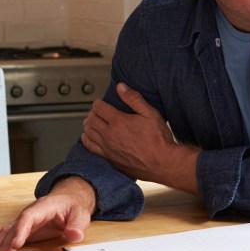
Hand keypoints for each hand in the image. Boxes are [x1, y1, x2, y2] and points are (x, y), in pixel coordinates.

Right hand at [0, 177, 94, 250]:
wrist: (68, 200)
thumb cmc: (73, 207)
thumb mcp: (80, 215)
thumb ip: (77, 226)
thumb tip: (75, 235)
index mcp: (42, 208)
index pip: (28, 218)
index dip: (20, 231)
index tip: (15, 245)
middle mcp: (29, 214)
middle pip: (13, 228)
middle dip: (4, 244)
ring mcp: (24, 221)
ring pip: (6, 232)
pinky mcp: (22, 229)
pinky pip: (5, 234)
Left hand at [82, 82, 199, 187]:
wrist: (162, 162)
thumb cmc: (159, 139)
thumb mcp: (151, 113)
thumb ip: (134, 99)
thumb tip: (121, 87)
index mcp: (119, 121)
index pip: (99, 108)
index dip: (98, 103)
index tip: (101, 103)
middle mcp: (110, 134)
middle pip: (91, 119)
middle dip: (92, 113)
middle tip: (97, 111)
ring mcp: (108, 147)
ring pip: (88, 132)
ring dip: (88, 125)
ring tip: (91, 121)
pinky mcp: (109, 158)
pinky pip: (90, 147)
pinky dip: (86, 139)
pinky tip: (88, 137)